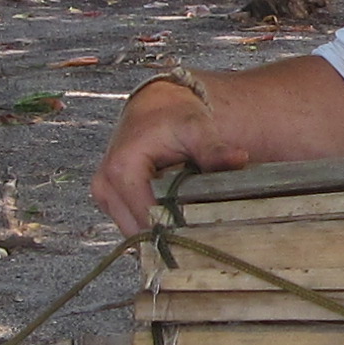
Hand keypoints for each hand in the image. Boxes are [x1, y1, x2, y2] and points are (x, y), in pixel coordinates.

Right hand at [89, 74, 241, 230]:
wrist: (155, 108)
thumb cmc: (174, 118)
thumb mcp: (197, 129)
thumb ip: (214, 150)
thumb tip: (239, 158)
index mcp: (122, 169)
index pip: (149, 218)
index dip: (178, 229)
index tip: (205, 232)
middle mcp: (105, 186)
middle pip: (140, 232)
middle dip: (171, 236)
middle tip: (203, 231)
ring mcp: (104, 196)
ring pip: (136, 234)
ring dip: (162, 233)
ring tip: (190, 222)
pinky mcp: (109, 202)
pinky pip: (133, 226)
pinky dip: (154, 226)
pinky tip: (176, 218)